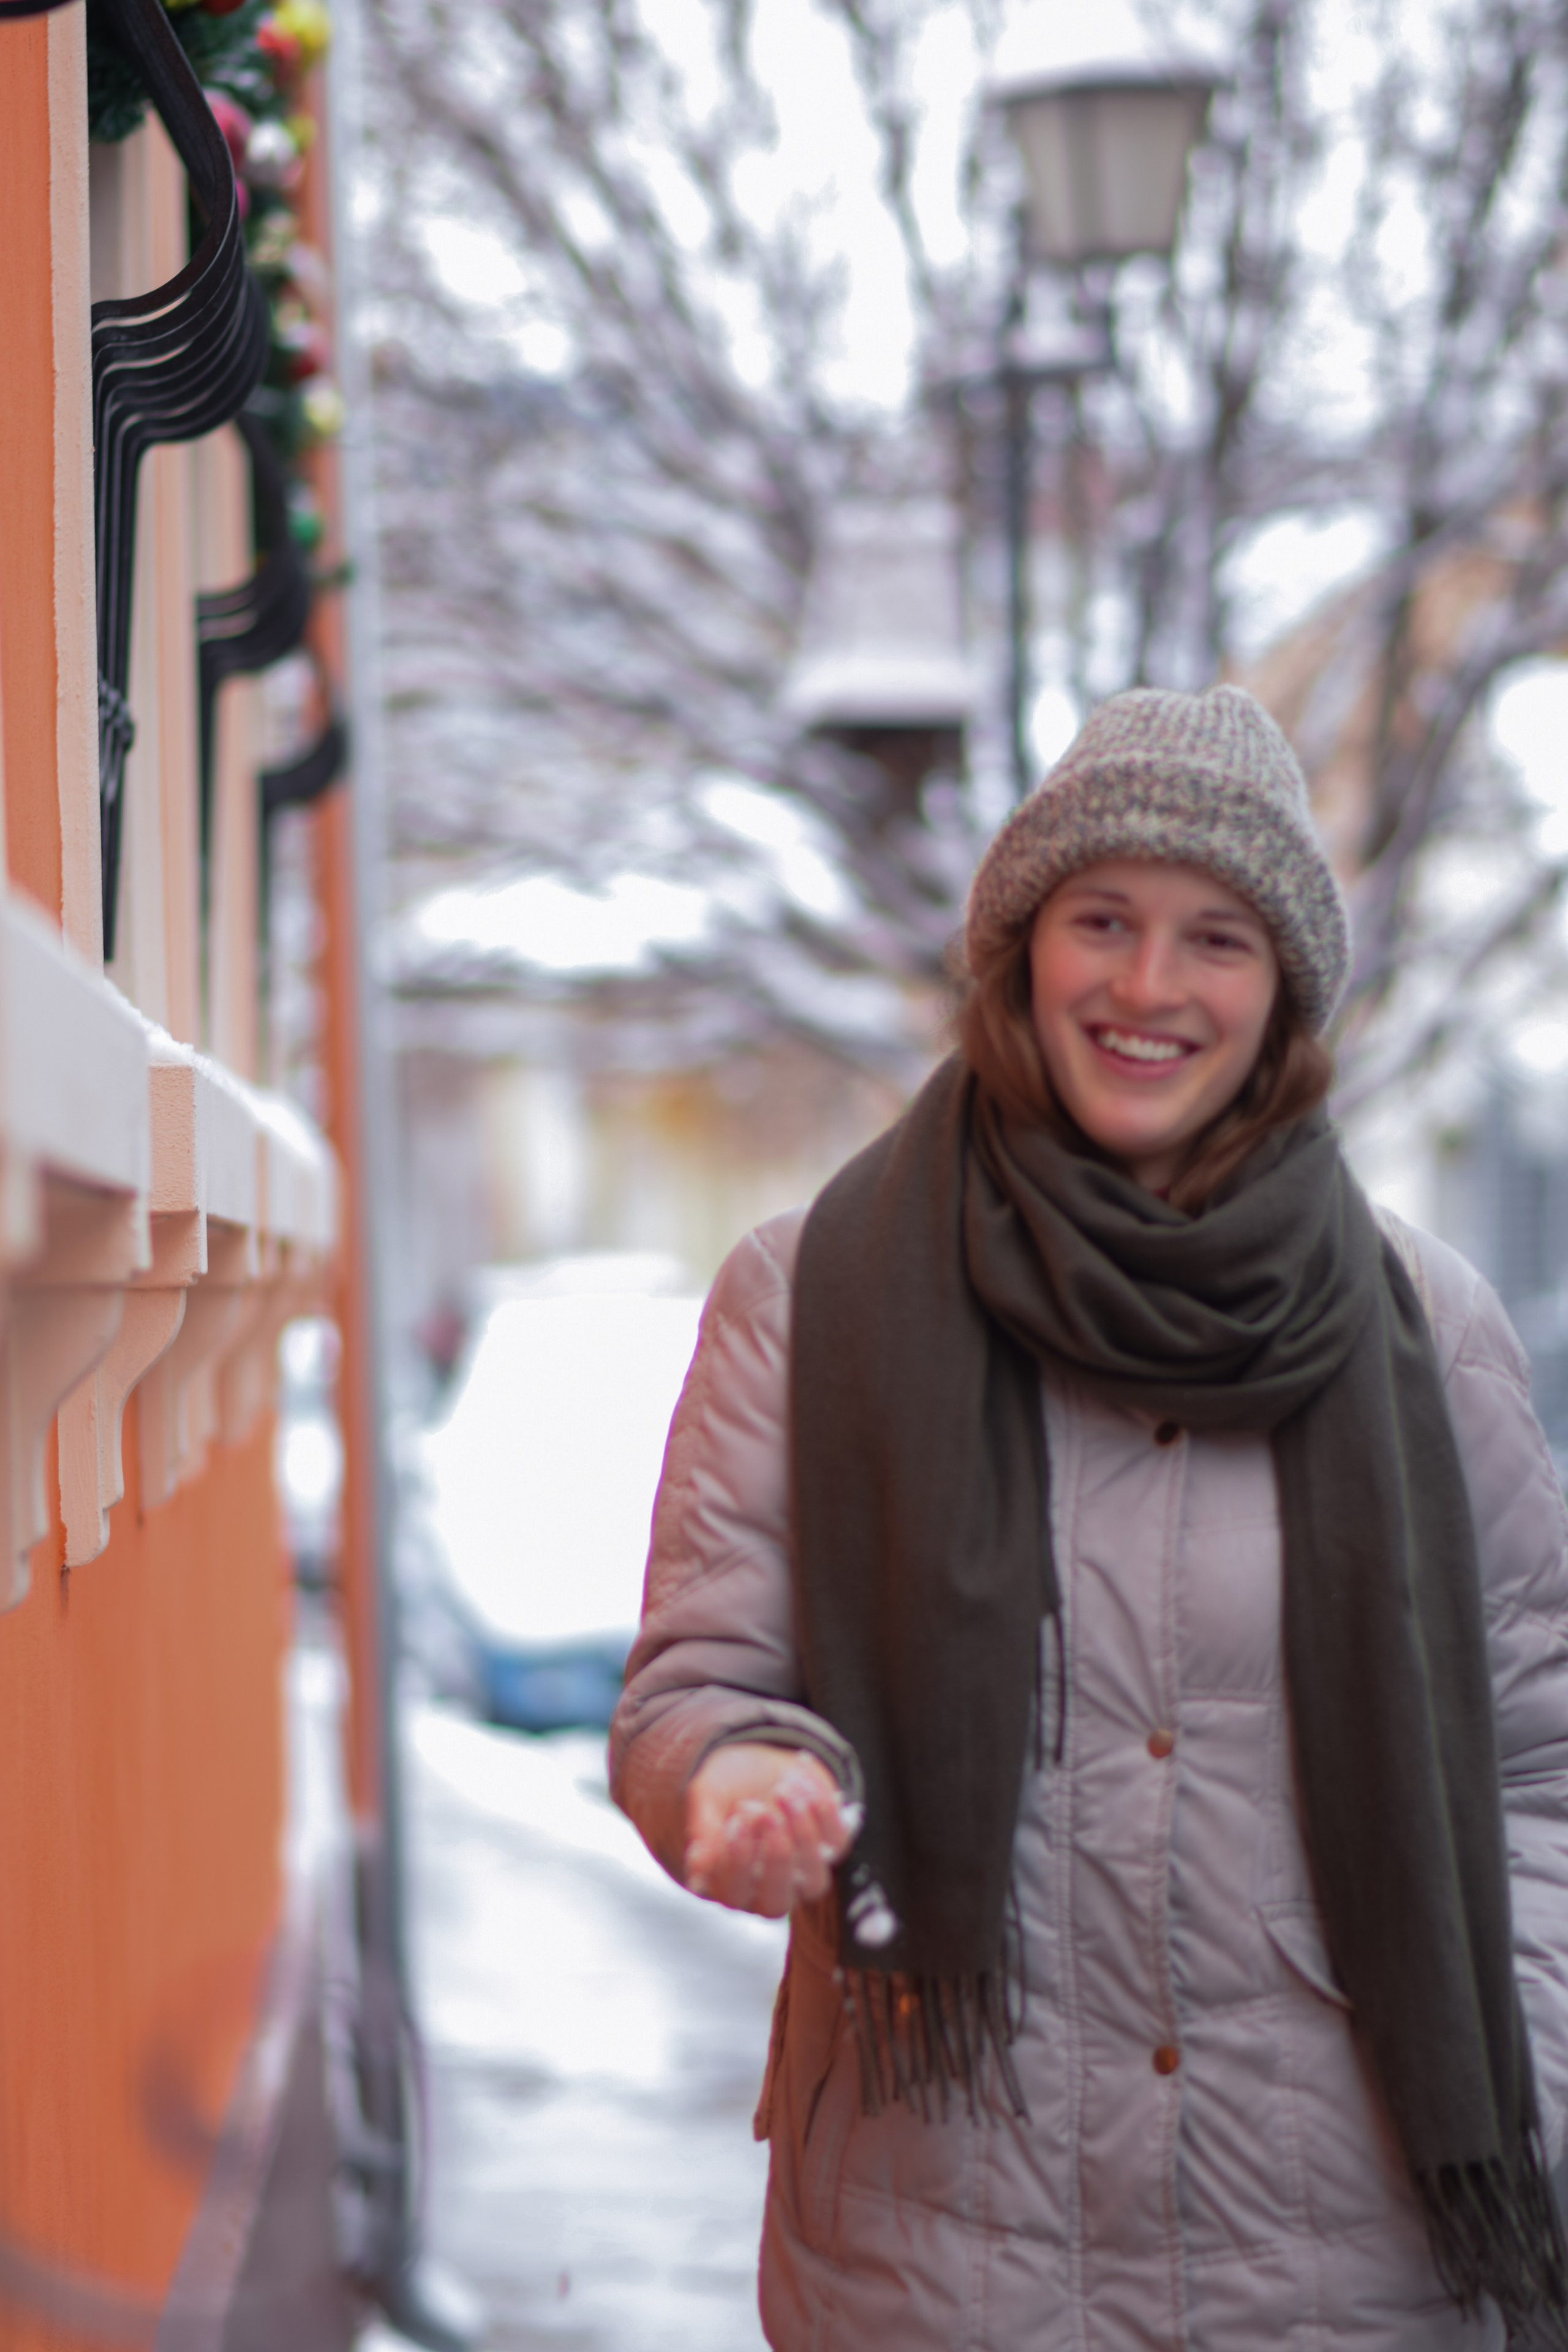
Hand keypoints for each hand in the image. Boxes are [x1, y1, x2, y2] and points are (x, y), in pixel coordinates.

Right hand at [684, 1744, 859, 1916]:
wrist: (758, 1757)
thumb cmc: (726, 1787)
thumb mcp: (707, 1798)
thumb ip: (702, 1832)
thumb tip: (696, 1873)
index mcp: (730, 1885)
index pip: (734, 1895)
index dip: (737, 1862)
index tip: (735, 1820)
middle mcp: (768, 1890)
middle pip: (776, 1903)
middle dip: (775, 1857)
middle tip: (765, 1813)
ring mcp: (803, 1874)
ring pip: (814, 1882)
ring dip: (802, 1834)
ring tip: (782, 1789)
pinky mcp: (831, 1848)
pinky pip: (836, 1842)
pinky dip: (820, 1808)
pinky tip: (797, 1777)